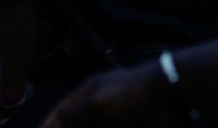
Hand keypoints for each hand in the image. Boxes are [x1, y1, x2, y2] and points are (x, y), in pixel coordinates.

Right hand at [41, 64, 178, 127]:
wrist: (169, 94)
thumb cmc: (130, 92)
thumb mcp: (99, 101)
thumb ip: (76, 113)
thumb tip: (56, 119)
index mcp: (89, 95)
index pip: (61, 113)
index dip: (49, 125)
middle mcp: (99, 108)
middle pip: (76, 126)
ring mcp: (114, 121)